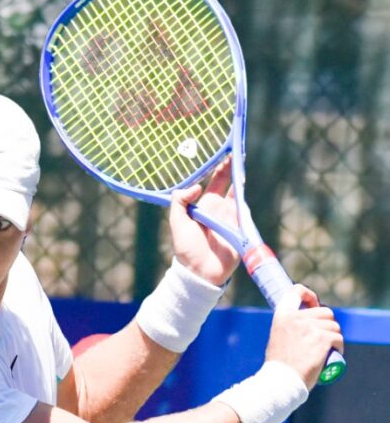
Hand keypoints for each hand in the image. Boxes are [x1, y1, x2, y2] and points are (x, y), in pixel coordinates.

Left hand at [169, 159, 239, 284]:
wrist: (201, 271)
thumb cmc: (187, 249)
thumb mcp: (177, 223)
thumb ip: (180, 203)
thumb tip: (196, 186)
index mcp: (204, 205)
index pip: (214, 181)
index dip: (218, 167)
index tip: (223, 153)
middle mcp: (219, 208)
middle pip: (229, 182)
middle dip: (232, 167)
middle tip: (235, 151)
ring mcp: (231, 216)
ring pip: (238, 193)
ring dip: (240, 178)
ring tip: (240, 162)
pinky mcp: (240, 226)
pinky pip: (245, 209)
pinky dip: (245, 197)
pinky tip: (243, 185)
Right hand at [265, 286, 343, 387]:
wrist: (281, 382)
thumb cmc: (279, 366)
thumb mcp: (277, 339)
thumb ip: (290, 328)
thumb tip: (306, 323)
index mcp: (283, 316)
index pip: (297, 292)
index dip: (309, 295)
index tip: (314, 303)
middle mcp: (298, 318)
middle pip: (325, 311)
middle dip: (326, 324)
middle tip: (322, 338)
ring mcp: (312, 328)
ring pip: (334, 326)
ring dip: (333, 337)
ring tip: (325, 351)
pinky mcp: (324, 339)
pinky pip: (338, 338)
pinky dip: (338, 347)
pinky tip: (333, 355)